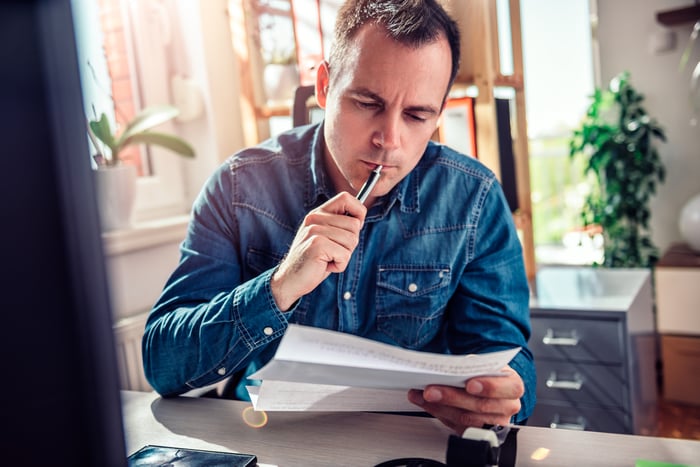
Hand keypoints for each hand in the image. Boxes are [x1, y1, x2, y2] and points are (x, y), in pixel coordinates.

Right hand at [271, 192, 365, 309]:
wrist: (290, 280)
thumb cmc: (313, 261)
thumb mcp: (326, 238)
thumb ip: (339, 226)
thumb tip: (360, 219)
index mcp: (318, 214)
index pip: (346, 198)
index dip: (358, 211)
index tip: (355, 227)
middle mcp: (315, 218)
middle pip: (354, 224)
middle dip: (350, 244)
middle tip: (333, 252)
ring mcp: (315, 230)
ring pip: (352, 240)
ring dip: (344, 256)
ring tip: (327, 259)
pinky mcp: (317, 244)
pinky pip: (345, 255)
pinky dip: (339, 265)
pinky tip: (325, 266)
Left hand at [407, 366, 523, 433]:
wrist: (488, 386)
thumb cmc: (486, 374)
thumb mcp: (484, 364)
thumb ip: (471, 366)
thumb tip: (450, 368)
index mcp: (513, 386)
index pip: (507, 388)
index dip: (488, 387)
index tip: (469, 384)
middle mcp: (507, 407)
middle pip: (480, 406)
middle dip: (452, 397)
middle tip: (431, 390)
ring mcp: (494, 423)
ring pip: (466, 419)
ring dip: (440, 406)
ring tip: (423, 395)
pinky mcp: (478, 432)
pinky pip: (456, 426)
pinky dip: (438, 413)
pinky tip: (426, 403)